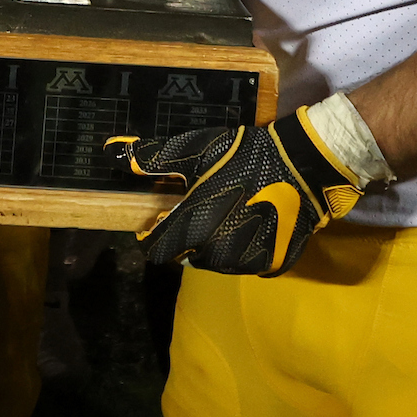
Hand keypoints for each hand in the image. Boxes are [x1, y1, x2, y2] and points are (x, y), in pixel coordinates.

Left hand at [110, 109, 365, 275]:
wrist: (303, 166)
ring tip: (226, 216)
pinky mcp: (270, 266)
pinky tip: (250, 224)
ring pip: (215, 262)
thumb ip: (154, 157)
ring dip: (213, 245)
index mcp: (194, 227)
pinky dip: (241, 249)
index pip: (156, 250)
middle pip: (186, 255)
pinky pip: (244, 263)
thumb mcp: (197, 149)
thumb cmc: (244, 155)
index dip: (154, 234)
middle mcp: (216, 253)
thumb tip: (113, 155)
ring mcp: (245, 263)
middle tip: (201, 210)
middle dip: (187, 237)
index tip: (161, 217)